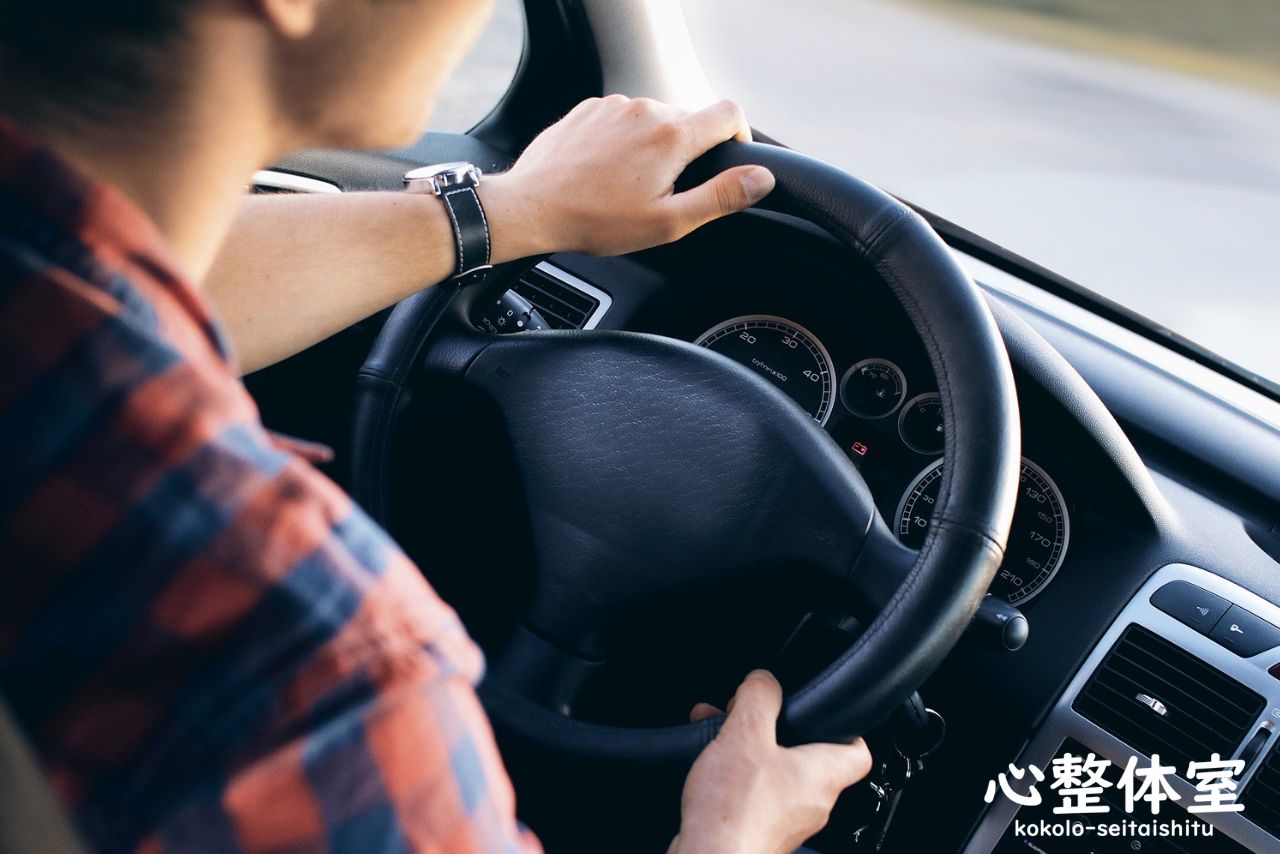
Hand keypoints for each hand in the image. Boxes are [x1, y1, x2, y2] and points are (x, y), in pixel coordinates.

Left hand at [480, 95, 774, 258]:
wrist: (531, 207)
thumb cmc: (596, 220)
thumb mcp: (668, 221)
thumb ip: (720, 197)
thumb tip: (761, 179)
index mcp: (672, 136)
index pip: (730, 114)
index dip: (739, 136)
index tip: (729, 160)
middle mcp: (646, 109)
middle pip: (689, 119)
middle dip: (688, 152)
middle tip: (665, 192)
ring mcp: (614, 105)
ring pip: (653, 119)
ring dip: (653, 147)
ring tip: (629, 186)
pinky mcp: (588, 109)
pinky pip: (621, 119)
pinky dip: (623, 141)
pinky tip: (606, 173)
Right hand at [671, 671, 872, 853]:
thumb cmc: (734, 811)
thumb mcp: (745, 734)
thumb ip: (759, 697)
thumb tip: (764, 680)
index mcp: (823, 776)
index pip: (858, 751)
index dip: (845, 727)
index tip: (825, 712)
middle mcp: (812, 803)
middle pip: (808, 758)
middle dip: (776, 731)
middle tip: (751, 716)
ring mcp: (787, 822)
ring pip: (776, 774)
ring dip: (750, 750)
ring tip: (719, 734)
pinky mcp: (760, 833)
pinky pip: (755, 795)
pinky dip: (736, 775)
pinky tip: (709, 765)